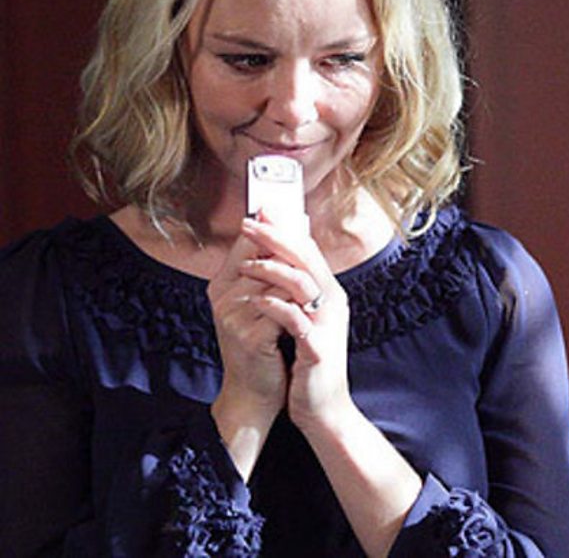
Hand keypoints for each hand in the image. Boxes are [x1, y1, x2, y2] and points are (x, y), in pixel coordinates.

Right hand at [207, 227, 290, 477]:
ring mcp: (232, 316)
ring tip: (313, 274)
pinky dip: (299, 306)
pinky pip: (281, 309)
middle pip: (260, 255)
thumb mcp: (263, 304)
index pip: (247, 242)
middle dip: (288, 244)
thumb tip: (294, 226)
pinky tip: (311, 307)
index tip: (294, 209)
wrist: (255, 392)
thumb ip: (271, 270)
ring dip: (298, 277)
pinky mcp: (248, 336)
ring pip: (274, 280)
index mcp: (223, 285)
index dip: (271, 225)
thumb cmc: (263, 345)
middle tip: (307, 227)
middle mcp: (222, 296)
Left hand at [237, 215, 355, 433]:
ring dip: (274, 269)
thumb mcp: (304, 321)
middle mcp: (333, 303)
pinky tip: (256, 300)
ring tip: (248, 263)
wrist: (323, 408)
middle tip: (250, 223)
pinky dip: (276, 306)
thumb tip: (278, 261)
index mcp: (329, 294)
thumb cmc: (308, 363)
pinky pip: (296, 319)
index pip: (308, 251)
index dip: (284, 230)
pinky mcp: (318, 347)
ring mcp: (327, 324)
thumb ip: (296, 292)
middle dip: (276, 238)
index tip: (259, 213)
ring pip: (304, 283)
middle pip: (307, 259)